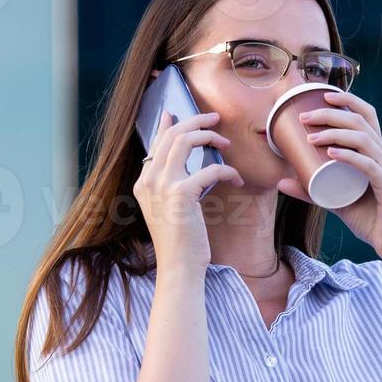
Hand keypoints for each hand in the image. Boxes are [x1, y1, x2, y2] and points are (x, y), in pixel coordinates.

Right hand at [134, 110, 243, 271]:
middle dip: (195, 121)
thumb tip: (188, 168)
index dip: (167, 126)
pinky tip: (237, 181)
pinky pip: (210, 169)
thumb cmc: (180, 242)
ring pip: (186, 140)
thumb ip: (172, 187)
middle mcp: (149, 180)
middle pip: (172, 135)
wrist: (178, 267)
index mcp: (143, 183)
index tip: (175, 113)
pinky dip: (228, 172)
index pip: (155, 144)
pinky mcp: (182, 194)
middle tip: (214, 119)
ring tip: (225, 143)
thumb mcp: (169, 210)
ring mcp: (162, 186)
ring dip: (210, 137)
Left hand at [275, 89, 381, 262]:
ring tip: (312, 136)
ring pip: (364, 140)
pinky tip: (332, 153)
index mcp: (376, 152)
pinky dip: (349, 157)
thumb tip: (280, 181)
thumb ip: (310, 190)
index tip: (322, 95)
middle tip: (305, 117)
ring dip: (336, 133)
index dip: (347, 100)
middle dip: (332, 114)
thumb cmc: (367, 218)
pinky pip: (369, 167)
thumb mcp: (334, 200)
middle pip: (361, 122)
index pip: (366, 115)